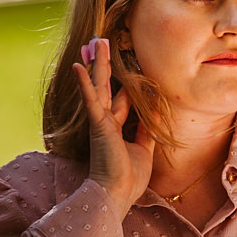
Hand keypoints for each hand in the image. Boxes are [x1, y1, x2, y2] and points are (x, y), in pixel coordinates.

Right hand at [73, 37, 154, 218]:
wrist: (116, 195)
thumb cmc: (128, 178)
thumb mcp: (144, 150)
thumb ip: (147, 129)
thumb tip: (156, 109)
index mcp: (115, 128)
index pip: (122, 100)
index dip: (128, 85)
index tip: (132, 68)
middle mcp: (105, 121)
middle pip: (107, 86)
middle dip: (105, 65)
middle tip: (102, 43)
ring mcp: (100, 121)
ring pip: (99, 86)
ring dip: (98, 63)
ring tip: (96, 41)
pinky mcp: (98, 125)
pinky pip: (92, 99)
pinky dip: (85, 83)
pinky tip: (80, 66)